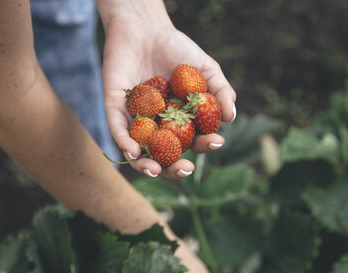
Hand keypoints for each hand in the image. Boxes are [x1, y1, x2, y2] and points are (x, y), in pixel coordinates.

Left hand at [100, 8, 235, 178]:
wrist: (146, 28)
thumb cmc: (178, 50)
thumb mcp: (206, 69)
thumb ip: (220, 90)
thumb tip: (231, 116)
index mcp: (181, 121)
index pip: (194, 140)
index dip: (205, 145)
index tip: (216, 141)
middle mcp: (159, 125)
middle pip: (166, 155)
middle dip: (174, 167)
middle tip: (185, 168)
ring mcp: (136, 119)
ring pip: (139, 151)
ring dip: (145, 165)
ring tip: (154, 170)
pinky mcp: (116, 108)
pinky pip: (118, 129)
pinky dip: (124, 142)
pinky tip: (133, 151)